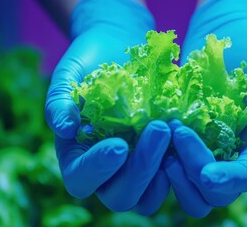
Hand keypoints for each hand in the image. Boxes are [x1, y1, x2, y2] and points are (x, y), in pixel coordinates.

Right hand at [45, 0, 170, 214]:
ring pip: (147, 199)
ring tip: (172, 133)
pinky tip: (186, 139)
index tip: (119, 144)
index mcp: (78, 156)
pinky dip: (181, 168)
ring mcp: (136, 169)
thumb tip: (64, 129)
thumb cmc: (91, 63)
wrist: (120, 47)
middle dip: (140, 169)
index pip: (81, 178)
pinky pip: (172, 182)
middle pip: (120, 196)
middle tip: (159, 129)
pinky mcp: (161, 161)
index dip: (98, 169)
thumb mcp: (70, 75)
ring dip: (163, 174)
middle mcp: (107, 171)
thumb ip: (59, 101)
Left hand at [168, 0, 246, 216]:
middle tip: (178, 132)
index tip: (207, 175)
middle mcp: (233, 153)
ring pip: (193, 191)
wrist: (227, 34)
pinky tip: (149, 140)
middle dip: (196, 171)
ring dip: (176, 177)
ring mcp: (207, 150)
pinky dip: (160, 165)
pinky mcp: (185, 143)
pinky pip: (172, 170)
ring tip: (162, 142)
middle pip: (218, 192)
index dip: (230, 179)